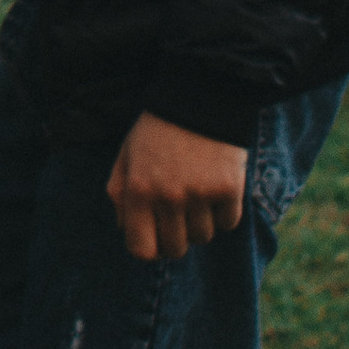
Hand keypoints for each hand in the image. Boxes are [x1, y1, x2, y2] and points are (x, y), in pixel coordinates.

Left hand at [105, 114, 247, 263]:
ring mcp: (200, 194)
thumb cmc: (157, 130)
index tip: (157, 237)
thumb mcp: (126, 156)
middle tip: (179, 212)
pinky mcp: (228, 189)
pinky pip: (228, 224)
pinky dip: (224, 213)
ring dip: (201, 222)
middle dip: (176, 236)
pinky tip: (216, 188)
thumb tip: (124, 230)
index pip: (142, 251)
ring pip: (203, 237)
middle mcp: (168, 196)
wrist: (199, 97)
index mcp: (138, 190)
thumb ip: (119, 194)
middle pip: (176, 249)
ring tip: (197, 193)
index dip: (150, 248)